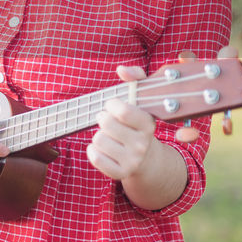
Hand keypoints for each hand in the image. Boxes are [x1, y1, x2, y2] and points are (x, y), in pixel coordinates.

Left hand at [86, 66, 159, 180]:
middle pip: (105, 123)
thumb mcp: (141, 99)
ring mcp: (132, 160)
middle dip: (103, 118)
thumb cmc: (136, 123)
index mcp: (148, 124)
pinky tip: (102, 148)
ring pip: (98, 139)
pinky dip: (93, 151)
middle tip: (109, 120)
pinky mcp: (120, 173)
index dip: (112, 105)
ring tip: (109, 136)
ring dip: (99, 135)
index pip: (122, 110)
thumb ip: (135, 77)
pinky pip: (95, 158)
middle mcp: (142, 144)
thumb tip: (121, 69)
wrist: (145, 159)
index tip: (114, 106)